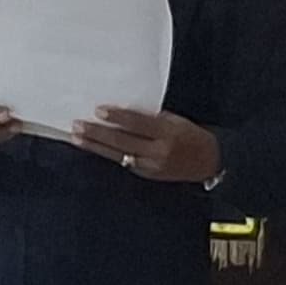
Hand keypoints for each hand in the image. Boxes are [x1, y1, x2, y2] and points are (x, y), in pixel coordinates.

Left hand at [70, 106, 220, 185]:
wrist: (208, 162)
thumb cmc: (191, 135)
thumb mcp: (175, 121)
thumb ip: (151, 118)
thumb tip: (122, 113)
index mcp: (167, 134)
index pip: (137, 124)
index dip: (117, 117)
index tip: (98, 110)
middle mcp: (158, 152)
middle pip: (122, 141)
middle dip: (97, 133)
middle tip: (78, 125)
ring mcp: (151, 166)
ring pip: (117, 155)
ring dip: (95, 146)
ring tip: (77, 137)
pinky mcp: (146, 175)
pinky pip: (123, 163)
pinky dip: (107, 155)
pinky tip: (94, 148)